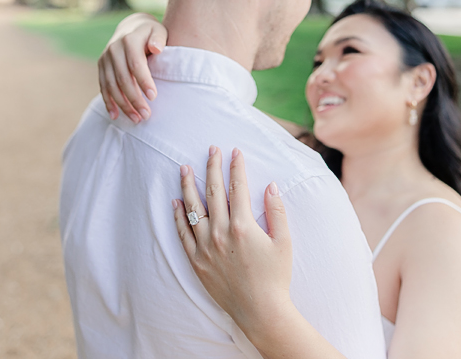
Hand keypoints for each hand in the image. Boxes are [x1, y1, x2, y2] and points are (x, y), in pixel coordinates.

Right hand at [98, 13, 167, 122]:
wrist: (131, 27)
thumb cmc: (151, 33)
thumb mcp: (158, 31)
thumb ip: (159, 39)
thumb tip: (157, 49)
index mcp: (129, 40)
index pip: (136, 64)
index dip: (144, 81)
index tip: (154, 97)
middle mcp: (114, 49)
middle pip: (123, 78)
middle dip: (134, 99)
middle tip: (146, 115)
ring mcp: (105, 58)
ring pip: (111, 86)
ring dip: (123, 105)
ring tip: (136, 119)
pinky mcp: (101, 66)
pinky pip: (103, 87)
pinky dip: (108, 102)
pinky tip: (115, 116)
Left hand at [173, 147, 292, 332]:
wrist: (260, 311)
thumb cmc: (275, 277)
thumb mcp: (283, 242)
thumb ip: (277, 211)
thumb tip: (271, 185)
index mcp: (243, 226)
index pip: (238, 187)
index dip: (236, 167)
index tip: (235, 151)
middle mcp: (221, 233)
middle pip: (214, 192)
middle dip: (212, 167)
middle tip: (210, 149)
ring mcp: (206, 247)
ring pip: (193, 209)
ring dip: (189, 185)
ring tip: (185, 168)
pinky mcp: (197, 261)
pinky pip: (183, 234)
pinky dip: (178, 217)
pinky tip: (176, 202)